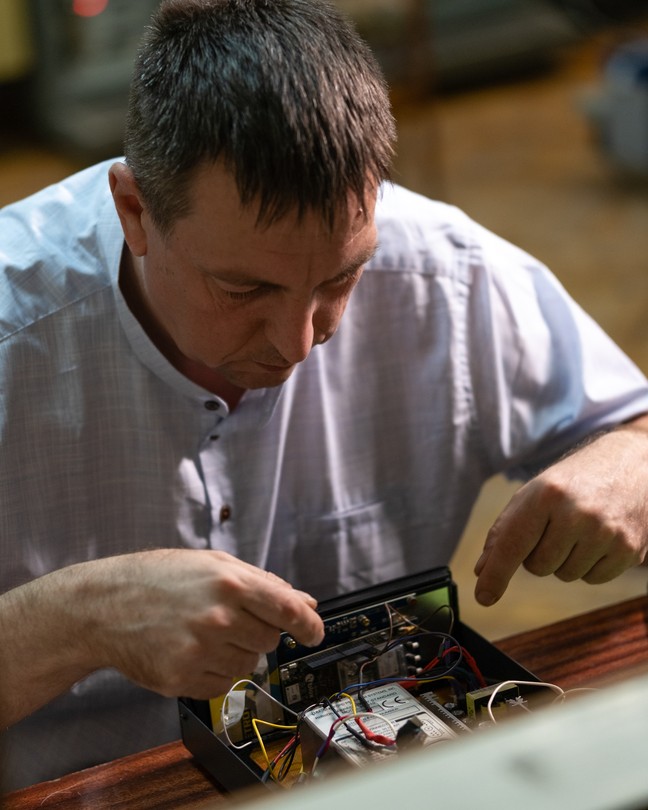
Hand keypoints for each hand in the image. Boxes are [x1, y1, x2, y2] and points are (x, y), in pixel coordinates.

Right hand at [88, 549, 324, 697]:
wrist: (103, 606)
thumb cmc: (158, 579)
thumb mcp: (212, 564)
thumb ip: (262, 583)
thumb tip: (304, 603)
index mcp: (229, 582)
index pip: (288, 610)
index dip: (309, 625)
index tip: (314, 633)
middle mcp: (218, 617)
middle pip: (269, 640)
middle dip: (256, 631)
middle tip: (225, 618)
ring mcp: (200, 650)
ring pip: (248, 665)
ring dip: (235, 653)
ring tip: (202, 633)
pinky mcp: (182, 679)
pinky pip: (222, 686)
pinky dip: (214, 673)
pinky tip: (190, 651)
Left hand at [474, 416, 647, 605]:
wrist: (630, 464)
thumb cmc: (572, 482)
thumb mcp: (533, 494)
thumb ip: (504, 532)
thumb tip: (483, 571)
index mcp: (546, 495)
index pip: (513, 544)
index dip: (496, 574)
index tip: (484, 596)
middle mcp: (578, 514)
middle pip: (538, 567)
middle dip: (539, 554)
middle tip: (555, 526)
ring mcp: (607, 533)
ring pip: (566, 575)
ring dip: (565, 560)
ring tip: (579, 528)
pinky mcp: (630, 549)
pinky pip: (593, 579)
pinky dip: (590, 565)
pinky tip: (599, 537)